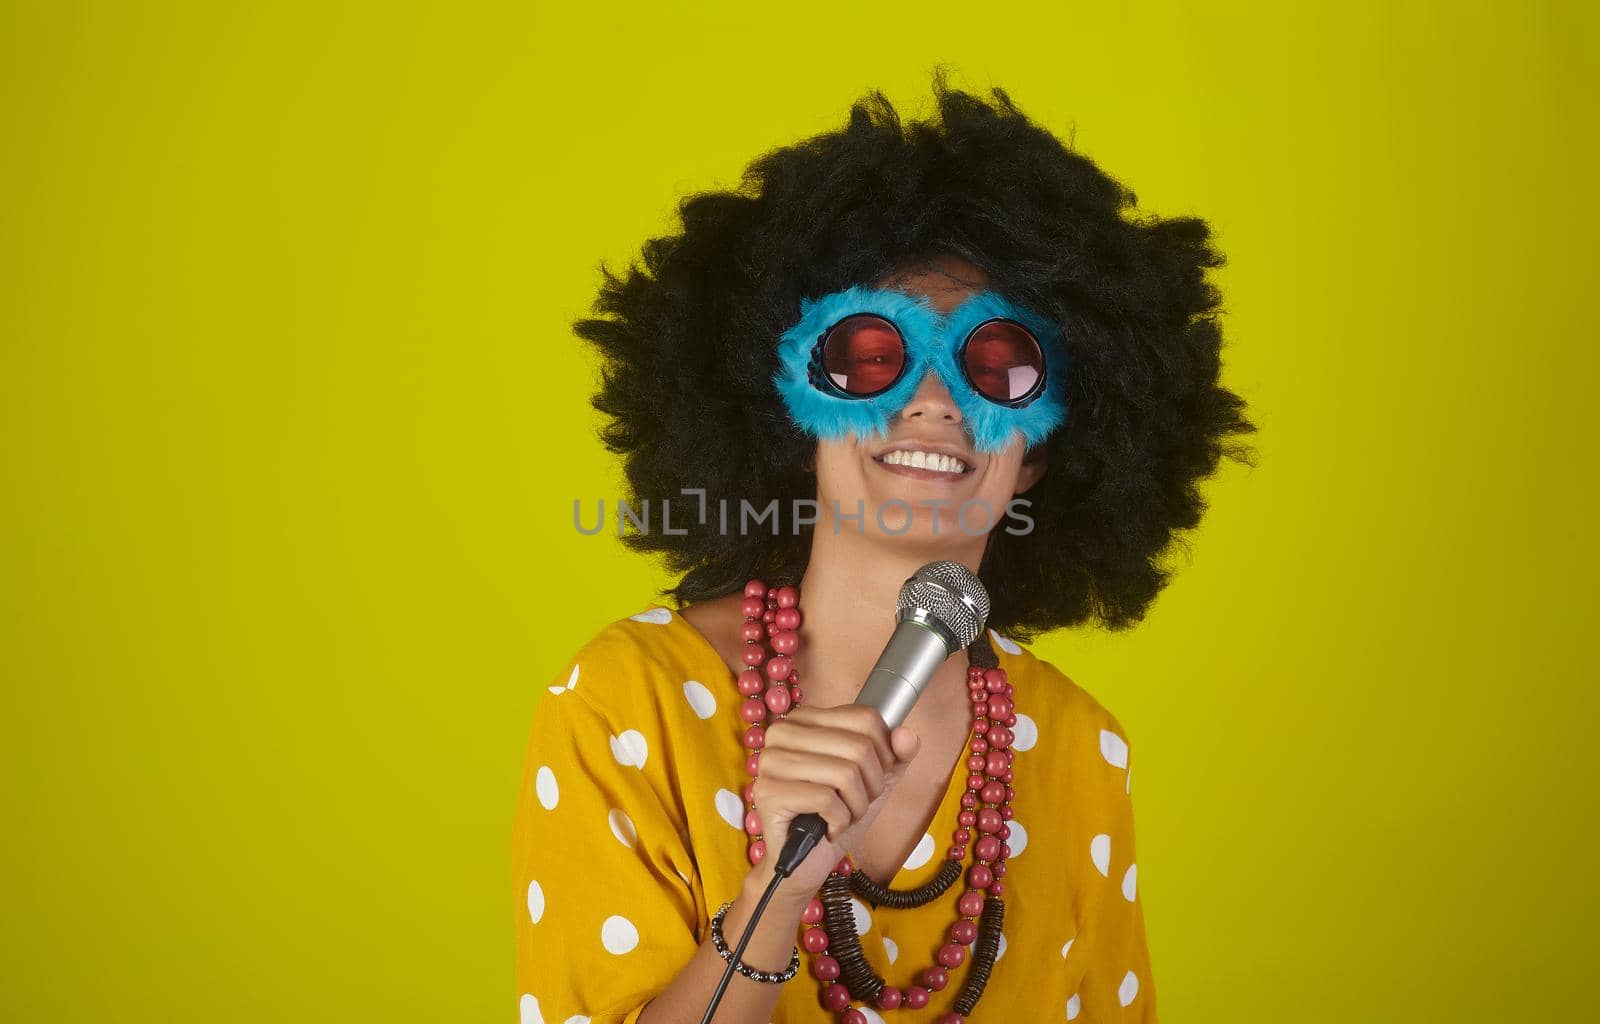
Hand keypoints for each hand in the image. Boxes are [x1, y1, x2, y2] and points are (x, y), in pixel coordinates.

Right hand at [746, 703, 921, 899]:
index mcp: (806, 719)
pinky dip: (839, 821)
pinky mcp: (767, 792)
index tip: (870, 778)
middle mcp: (783, 732)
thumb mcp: (874, 781)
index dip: (883, 754)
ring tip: (842, 816)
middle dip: (870, 786)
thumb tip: (907, 735)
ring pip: (845, 773)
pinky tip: (828, 828)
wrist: (805, 863)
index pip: (866, 717)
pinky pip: (826, 799)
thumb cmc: (835, 816)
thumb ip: (896, 755)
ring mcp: (771, 761)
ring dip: (856, 806)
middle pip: (859, 747)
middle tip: (855, 804)